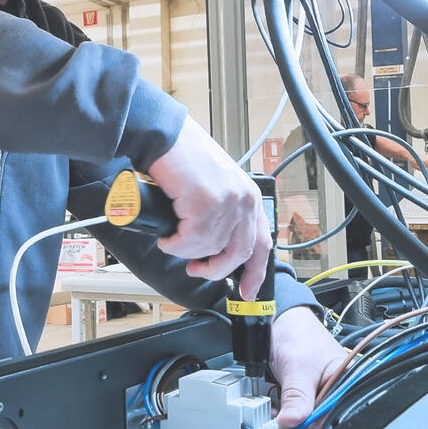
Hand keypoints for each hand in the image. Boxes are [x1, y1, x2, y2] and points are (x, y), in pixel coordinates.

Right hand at [147, 116, 270, 298]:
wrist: (165, 137)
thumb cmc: (184, 157)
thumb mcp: (216, 185)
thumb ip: (224, 212)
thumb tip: (214, 246)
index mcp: (249, 196)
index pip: (261, 244)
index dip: (255, 273)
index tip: (247, 291)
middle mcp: (244, 201)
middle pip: (237, 254)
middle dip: (214, 269)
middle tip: (195, 270)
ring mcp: (226, 203)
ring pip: (208, 249)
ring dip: (186, 251)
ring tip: (171, 239)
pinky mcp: (205, 204)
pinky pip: (189, 242)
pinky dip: (174, 244)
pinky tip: (166, 236)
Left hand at [271, 307, 348, 428]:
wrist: (280, 317)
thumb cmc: (297, 332)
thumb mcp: (296, 367)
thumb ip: (296, 397)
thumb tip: (290, 423)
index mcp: (348, 382)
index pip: (333, 417)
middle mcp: (339, 389)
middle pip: (321, 421)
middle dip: (300, 425)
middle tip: (282, 427)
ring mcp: (322, 391)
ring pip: (309, 418)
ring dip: (292, 421)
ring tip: (277, 418)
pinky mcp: (308, 392)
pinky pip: (301, 410)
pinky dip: (289, 413)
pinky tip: (278, 412)